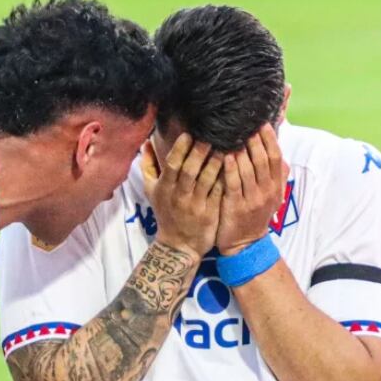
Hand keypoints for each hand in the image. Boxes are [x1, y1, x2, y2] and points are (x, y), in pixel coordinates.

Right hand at [141, 133, 223, 259]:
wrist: (178, 246)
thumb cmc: (165, 214)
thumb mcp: (151, 191)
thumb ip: (148, 166)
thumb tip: (146, 143)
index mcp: (164, 188)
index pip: (172, 165)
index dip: (180, 149)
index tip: (189, 134)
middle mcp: (179, 196)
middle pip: (189, 170)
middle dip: (200, 151)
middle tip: (211, 135)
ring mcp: (196, 205)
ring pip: (206, 180)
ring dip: (216, 162)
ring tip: (226, 146)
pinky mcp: (210, 213)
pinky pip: (218, 192)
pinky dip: (225, 178)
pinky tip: (234, 165)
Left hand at [216, 124, 288, 254]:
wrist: (245, 244)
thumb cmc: (255, 215)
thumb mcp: (272, 197)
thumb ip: (276, 177)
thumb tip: (282, 156)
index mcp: (275, 186)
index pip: (275, 157)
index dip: (270, 140)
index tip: (262, 123)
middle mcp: (267, 191)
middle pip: (263, 160)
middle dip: (255, 140)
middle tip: (245, 123)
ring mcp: (252, 199)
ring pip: (249, 170)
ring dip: (242, 150)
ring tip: (233, 134)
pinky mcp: (236, 207)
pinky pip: (234, 184)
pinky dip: (231, 169)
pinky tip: (225, 156)